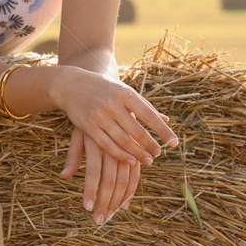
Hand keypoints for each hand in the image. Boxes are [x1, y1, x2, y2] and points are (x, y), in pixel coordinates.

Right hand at [48, 66, 177, 168]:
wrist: (71, 84)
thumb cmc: (104, 88)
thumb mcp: (124, 92)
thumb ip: (144, 106)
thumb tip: (167, 120)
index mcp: (125, 94)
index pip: (149, 115)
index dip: (162, 131)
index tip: (174, 142)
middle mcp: (113, 104)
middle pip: (137, 131)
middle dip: (150, 144)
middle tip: (159, 153)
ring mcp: (99, 116)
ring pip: (123, 140)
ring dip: (138, 153)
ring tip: (148, 160)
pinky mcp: (88, 126)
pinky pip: (107, 145)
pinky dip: (121, 155)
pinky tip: (131, 160)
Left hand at [60, 128, 139, 224]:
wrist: (111, 102)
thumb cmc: (90, 121)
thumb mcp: (79, 135)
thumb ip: (73, 156)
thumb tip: (63, 176)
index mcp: (97, 144)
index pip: (93, 172)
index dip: (90, 191)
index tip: (87, 209)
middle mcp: (113, 148)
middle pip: (110, 181)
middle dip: (104, 202)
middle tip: (98, 220)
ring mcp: (126, 151)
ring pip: (124, 181)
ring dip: (116, 202)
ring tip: (108, 216)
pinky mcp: (136, 153)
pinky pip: (134, 177)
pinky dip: (130, 193)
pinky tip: (123, 206)